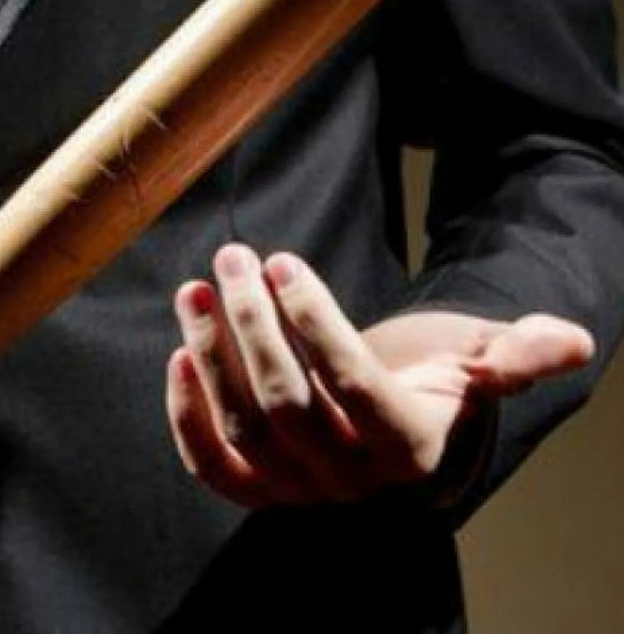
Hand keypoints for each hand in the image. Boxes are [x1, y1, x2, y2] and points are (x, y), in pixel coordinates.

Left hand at [165, 243, 594, 507]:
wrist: (383, 416)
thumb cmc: (427, 375)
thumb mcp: (475, 358)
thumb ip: (515, 353)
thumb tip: (571, 341)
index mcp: (408, 444)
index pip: (352, 384)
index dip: (314, 323)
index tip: (282, 261)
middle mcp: (350, 479)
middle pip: (287, 403)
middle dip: (253, 324)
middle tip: (234, 258)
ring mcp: (299, 490)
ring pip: (243, 427)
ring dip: (210, 353)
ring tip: (195, 289)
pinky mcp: (257, 489)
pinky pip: (212, 466)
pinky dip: (187, 416)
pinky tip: (177, 354)